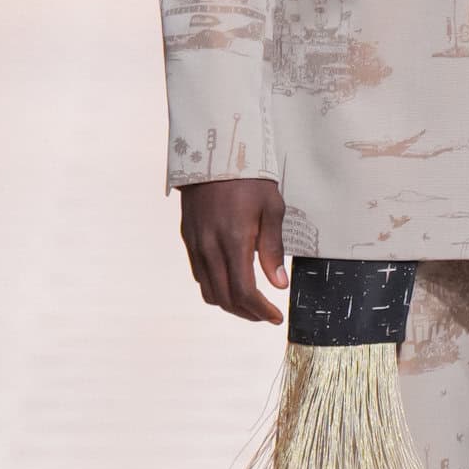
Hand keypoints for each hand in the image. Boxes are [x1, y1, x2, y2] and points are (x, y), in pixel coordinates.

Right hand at [180, 178, 288, 321]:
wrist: (213, 152)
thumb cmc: (249, 178)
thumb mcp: (271, 208)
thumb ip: (272, 248)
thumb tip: (278, 284)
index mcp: (234, 241)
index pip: (243, 292)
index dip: (260, 311)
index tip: (275, 317)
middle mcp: (210, 247)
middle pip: (224, 298)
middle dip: (247, 313)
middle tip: (266, 315)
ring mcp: (196, 244)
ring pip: (208, 291)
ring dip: (230, 303)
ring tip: (251, 302)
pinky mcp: (189, 238)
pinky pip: (199, 274)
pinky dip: (216, 286)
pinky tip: (232, 280)